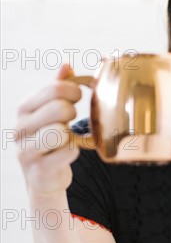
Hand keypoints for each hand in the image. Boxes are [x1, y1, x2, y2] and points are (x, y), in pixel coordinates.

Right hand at [15, 64, 81, 196]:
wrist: (44, 177)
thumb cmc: (50, 139)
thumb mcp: (50, 112)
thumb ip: (57, 89)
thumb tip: (66, 65)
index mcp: (24, 108)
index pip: (55, 89)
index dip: (74, 91)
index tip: (77, 98)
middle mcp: (20, 128)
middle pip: (60, 108)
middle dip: (73, 114)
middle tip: (71, 122)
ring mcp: (26, 150)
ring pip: (61, 132)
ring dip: (71, 136)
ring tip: (65, 139)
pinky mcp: (38, 170)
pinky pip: (67, 152)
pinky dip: (73, 152)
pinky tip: (66, 154)